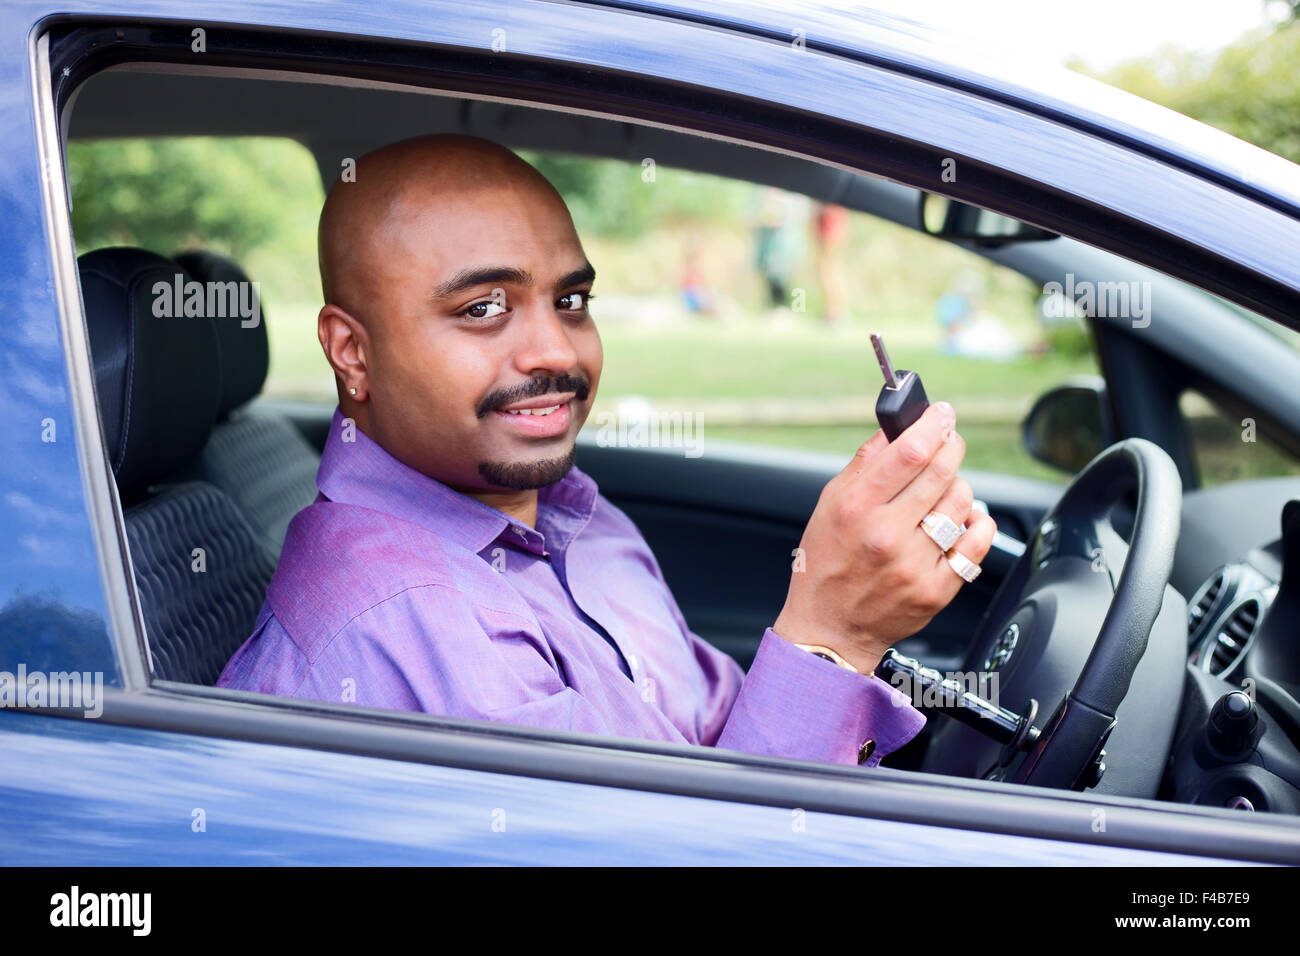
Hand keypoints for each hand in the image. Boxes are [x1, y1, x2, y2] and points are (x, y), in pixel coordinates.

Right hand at [773, 401, 996, 673]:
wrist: (831, 627)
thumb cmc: (825, 564)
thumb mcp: (829, 506)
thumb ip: (864, 464)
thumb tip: (894, 428)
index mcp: (857, 509)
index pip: (909, 452)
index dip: (933, 424)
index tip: (942, 413)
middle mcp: (887, 535)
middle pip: (942, 471)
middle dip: (951, 446)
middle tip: (948, 441)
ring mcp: (915, 564)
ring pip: (962, 501)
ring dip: (958, 486)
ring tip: (941, 492)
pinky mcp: (937, 589)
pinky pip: (978, 542)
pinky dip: (978, 522)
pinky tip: (964, 518)